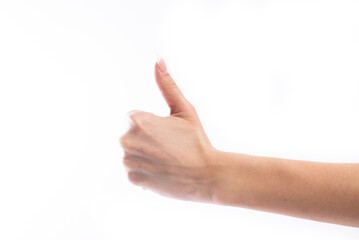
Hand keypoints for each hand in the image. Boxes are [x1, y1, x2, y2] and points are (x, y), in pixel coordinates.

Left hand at [120, 59, 215, 202]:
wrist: (206, 175)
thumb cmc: (196, 141)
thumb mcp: (184, 110)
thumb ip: (167, 85)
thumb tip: (158, 59)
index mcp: (136, 120)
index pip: (134, 119)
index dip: (152, 126)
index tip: (167, 134)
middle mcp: (126, 140)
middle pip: (130, 136)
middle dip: (145, 140)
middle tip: (168, 148)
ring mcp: (128, 161)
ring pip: (131, 153)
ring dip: (144, 156)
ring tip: (166, 160)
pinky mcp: (132, 179)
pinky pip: (134, 170)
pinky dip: (145, 171)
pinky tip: (162, 171)